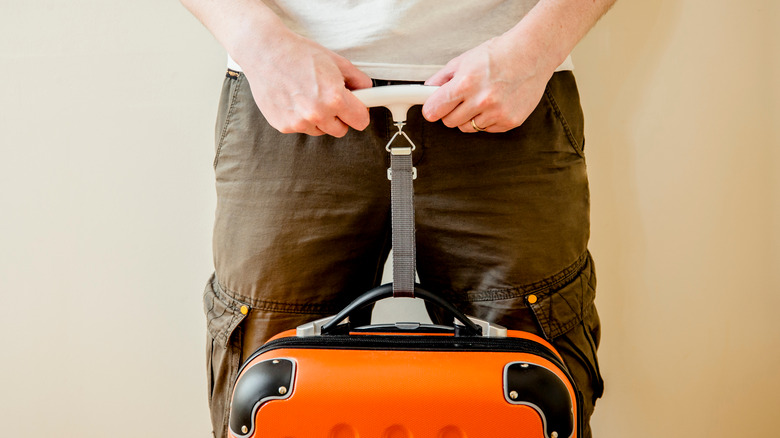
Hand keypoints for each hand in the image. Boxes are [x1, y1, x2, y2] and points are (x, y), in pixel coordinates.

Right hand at [238, 29, 371, 136]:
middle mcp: (317, 113)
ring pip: (321, 130)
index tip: (356, 109)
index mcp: (334, 98)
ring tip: (308, 95)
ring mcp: (299, 122)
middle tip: (330, 100)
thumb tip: (367, 89)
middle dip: (340, 117)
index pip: (360, 122)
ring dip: (319, 119)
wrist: (264, 51)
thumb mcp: (335, 61)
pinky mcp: (284, 125)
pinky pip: (301, 128)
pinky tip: (294, 99)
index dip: (360, 113)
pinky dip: (301, 118)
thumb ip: (356, 79)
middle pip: (341, 130)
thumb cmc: (298, 53)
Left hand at [422, 35, 554, 132]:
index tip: (432, 109)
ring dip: (470, 117)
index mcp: (466, 83)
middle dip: (450, 112)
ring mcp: (497, 113)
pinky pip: (487, 129)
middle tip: (460, 100)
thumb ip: (442, 78)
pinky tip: (495, 103)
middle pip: (449, 122)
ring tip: (481, 99)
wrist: (532, 54)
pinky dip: (487, 120)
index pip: (435, 109)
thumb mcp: (465, 60)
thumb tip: (426, 91)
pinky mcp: (510, 121)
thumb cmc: (498, 54)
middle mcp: (481, 100)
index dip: (431, 109)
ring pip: (468, 128)